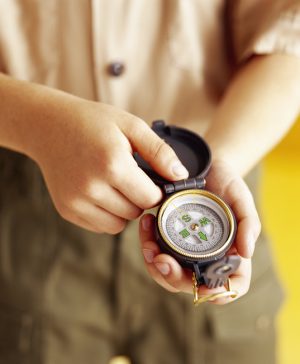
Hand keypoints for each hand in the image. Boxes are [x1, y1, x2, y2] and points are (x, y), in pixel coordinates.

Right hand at [30, 97, 187, 232]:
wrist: (48, 126)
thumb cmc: (93, 123)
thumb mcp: (131, 126)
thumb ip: (159, 152)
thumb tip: (180, 176)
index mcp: (112, 164)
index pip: (151, 198)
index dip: (157, 190)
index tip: (152, 180)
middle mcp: (92, 187)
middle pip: (136, 212)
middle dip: (139, 199)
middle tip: (129, 177)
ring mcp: (76, 201)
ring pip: (119, 225)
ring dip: (124, 210)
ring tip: (114, 185)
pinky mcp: (66, 210)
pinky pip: (100, 226)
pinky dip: (107, 214)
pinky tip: (100, 192)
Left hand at [139, 159, 260, 303]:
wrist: (204, 167)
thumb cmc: (227, 185)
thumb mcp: (241, 199)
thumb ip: (249, 223)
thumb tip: (246, 252)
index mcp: (229, 256)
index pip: (227, 287)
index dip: (215, 292)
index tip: (200, 284)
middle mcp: (205, 258)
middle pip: (189, 284)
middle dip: (173, 277)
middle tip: (161, 259)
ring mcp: (184, 251)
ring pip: (167, 273)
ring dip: (154, 263)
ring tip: (148, 242)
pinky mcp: (167, 239)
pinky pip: (155, 251)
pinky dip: (147, 242)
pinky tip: (146, 225)